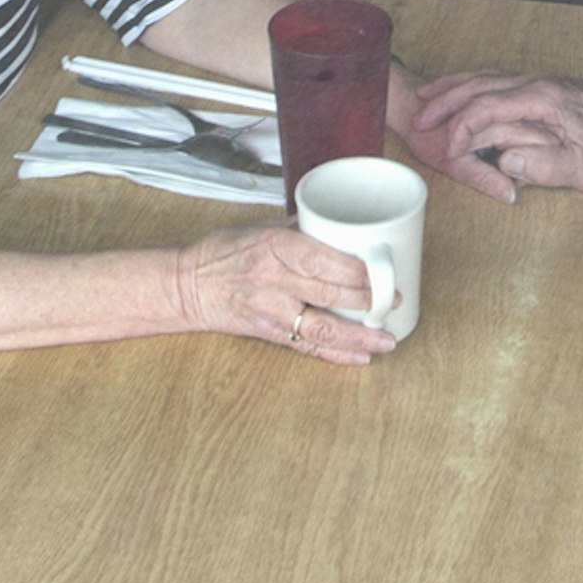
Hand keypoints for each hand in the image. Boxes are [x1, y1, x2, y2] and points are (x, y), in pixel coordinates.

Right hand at [172, 225, 392, 363]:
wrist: (185, 287)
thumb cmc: (221, 253)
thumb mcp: (259, 228)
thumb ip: (300, 229)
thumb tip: (340, 227)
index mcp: (274, 247)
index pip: (324, 260)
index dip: (358, 271)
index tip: (385, 272)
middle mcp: (272, 280)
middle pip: (329, 294)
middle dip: (368, 301)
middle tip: (397, 301)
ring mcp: (270, 310)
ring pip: (321, 327)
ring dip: (358, 336)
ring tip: (387, 340)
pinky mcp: (267, 333)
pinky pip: (306, 347)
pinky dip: (335, 354)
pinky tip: (360, 356)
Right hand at [404, 72, 582, 199]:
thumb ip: (542, 167)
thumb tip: (505, 162)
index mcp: (541, 100)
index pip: (487, 107)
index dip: (461, 127)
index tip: (448, 148)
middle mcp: (536, 84)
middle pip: (479, 86)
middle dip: (445, 102)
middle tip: (418, 118)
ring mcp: (539, 81)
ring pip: (485, 78)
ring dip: (454, 89)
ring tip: (427, 99)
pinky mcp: (543, 85)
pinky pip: (498, 79)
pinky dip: (473, 83)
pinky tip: (462, 91)